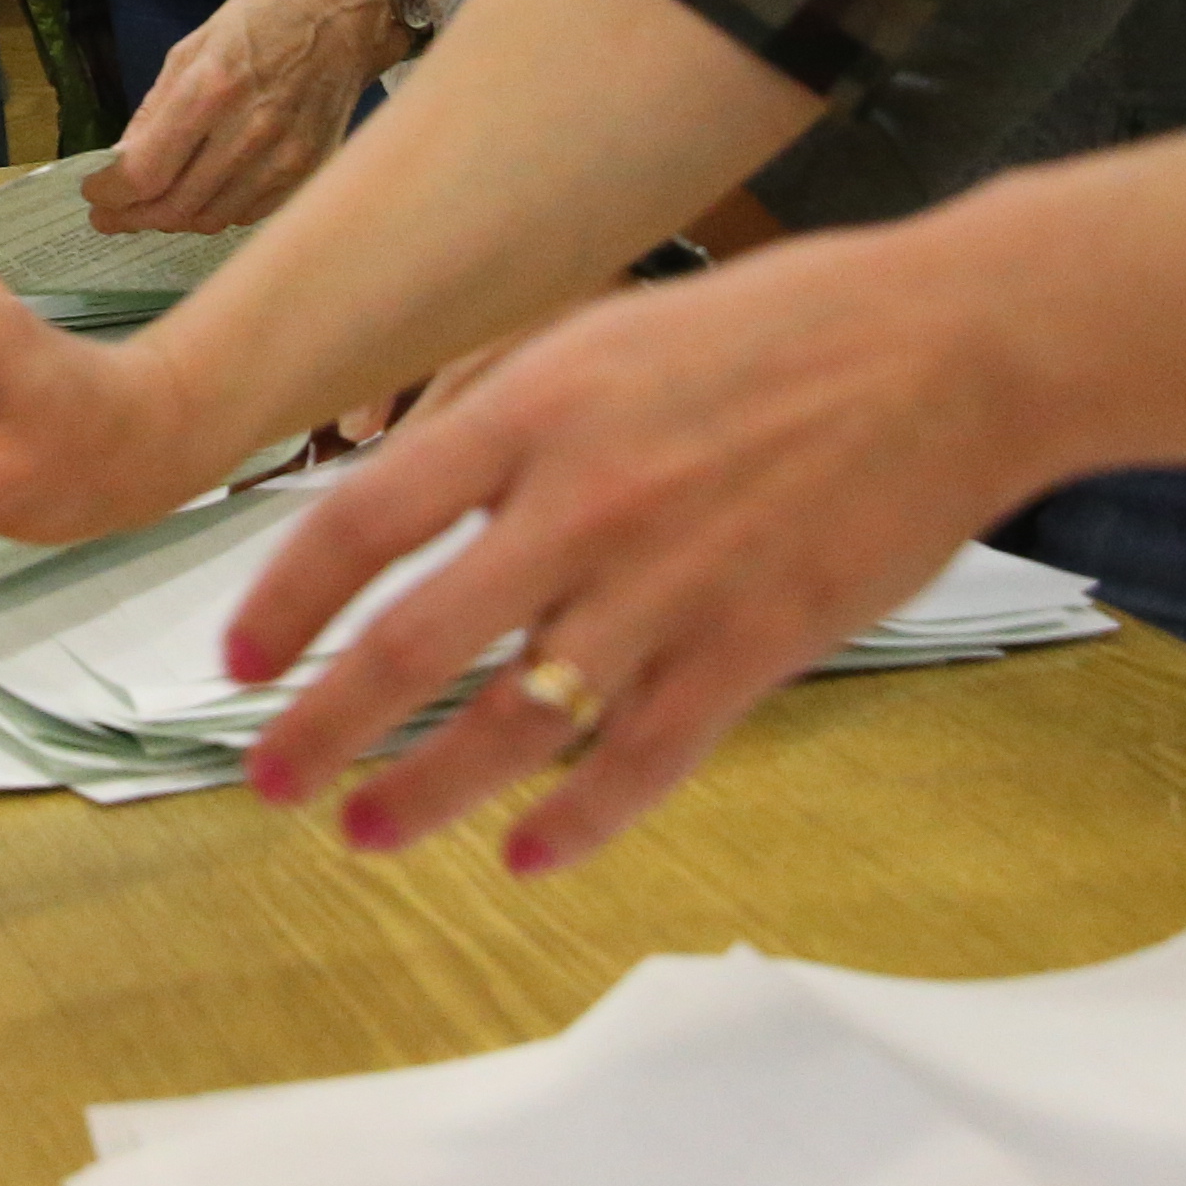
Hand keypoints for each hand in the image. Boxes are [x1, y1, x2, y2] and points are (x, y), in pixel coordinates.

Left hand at [85, 0, 405, 234]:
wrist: (344, 19)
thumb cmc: (263, 20)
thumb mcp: (193, 47)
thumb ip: (155, 109)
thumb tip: (123, 160)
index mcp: (210, 90)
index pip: (146, 172)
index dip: (111, 194)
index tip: (94, 195)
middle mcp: (247, 133)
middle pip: (175, 206)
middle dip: (133, 217)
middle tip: (111, 217)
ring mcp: (283, 160)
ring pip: (210, 218)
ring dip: (173, 218)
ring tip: (152, 207)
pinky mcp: (308, 174)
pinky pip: (248, 215)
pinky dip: (216, 212)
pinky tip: (201, 197)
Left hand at [222, 222, 1050, 877]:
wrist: (946, 350)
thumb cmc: (772, 331)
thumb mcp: (600, 335)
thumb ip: (505, 420)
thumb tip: (409, 490)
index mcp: (529, 412)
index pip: (360, 523)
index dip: (284, 602)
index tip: (239, 660)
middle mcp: (579, 506)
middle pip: (411, 643)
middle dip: (322, 726)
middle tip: (266, 780)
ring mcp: (666, 587)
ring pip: (512, 721)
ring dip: (423, 792)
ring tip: (362, 833)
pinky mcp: (753, 650)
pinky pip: (641, 760)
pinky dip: (574, 821)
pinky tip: (525, 854)